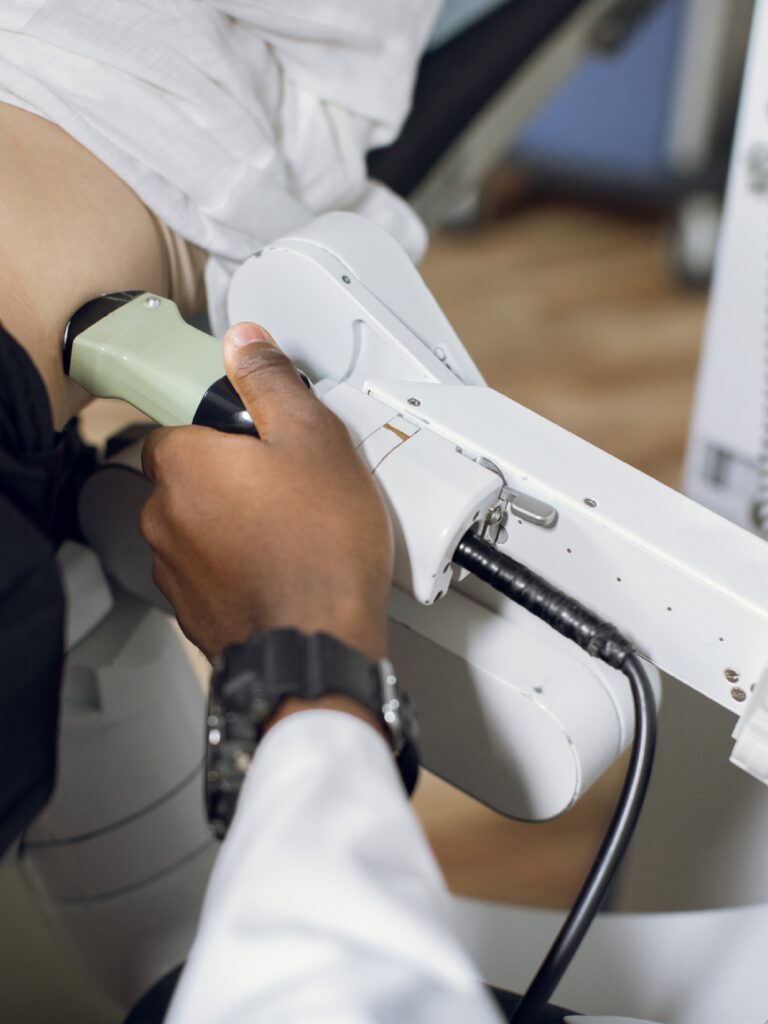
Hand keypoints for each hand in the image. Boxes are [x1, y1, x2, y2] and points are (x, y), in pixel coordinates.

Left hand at [140, 323, 392, 661]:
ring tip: (293, 530)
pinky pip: (211, 570)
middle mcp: (164, 517)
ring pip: (200, 525)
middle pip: (190, 476)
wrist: (318, 647)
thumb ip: (272, 384)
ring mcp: (175, 569)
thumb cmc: (319, 552)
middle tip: (289, 483)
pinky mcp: (193, 610)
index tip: (256, 436)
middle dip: (232, 475)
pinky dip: (238, 565)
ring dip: (234, 522)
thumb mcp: (314, 440)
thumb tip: (245, 344)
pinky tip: (284, 567)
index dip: (221, 426)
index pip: (177, 423)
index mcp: (184, 465)